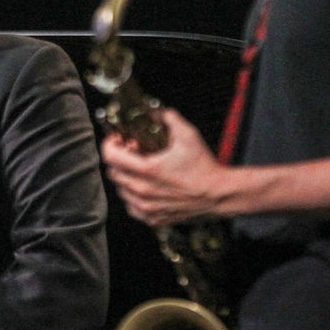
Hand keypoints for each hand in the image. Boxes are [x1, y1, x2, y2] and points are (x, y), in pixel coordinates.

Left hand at [101, 107, 224, 225]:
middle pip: (113, 172)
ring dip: (126, 177)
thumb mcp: (188, 135)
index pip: (110, 156)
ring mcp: (147, 207)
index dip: (110, 144)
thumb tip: (155, 111)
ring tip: (141, 169)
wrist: (219, 194)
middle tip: (132, 152)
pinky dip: (133, 196)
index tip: (117, 140)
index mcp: (148, 170)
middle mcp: (143, 191)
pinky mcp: (153, 218)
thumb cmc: (204, 168)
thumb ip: (169, 118)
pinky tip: (145, 187)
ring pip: (121, 190)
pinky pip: (131, 207)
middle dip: (119, 159)